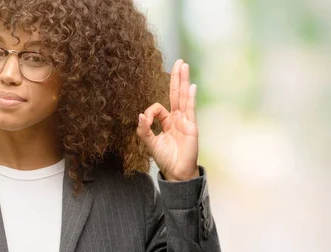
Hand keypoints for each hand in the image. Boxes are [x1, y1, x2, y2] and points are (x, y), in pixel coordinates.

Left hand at [136, 59, 198, 181]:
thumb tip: (139, 115)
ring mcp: (186, 121)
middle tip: (179, 61)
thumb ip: (144, 130)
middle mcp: (178, 118)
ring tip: (184, 65)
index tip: (145, 121)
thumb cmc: (165, 159)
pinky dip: (190, 98)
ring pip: (183, 97)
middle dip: (176, 78)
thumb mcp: (150, 143)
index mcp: (167, 122)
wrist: (177, 172)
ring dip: (183, 81)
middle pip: (176, 94)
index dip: (150, 112)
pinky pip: (190, 109)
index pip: (158, 108)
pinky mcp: (191, 127)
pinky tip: (191, 86)